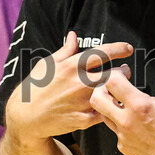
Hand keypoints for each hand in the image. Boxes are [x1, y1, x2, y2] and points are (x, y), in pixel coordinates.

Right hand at [5, 31, 133, 141]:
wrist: (26, 117)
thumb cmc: (35, 87)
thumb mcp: (47, 64)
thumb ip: (65, 50)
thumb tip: (74, 35)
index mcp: (71, 66)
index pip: (101, 53)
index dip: (118, 49)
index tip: (128, 48)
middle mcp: (79, 83)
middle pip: (114, 74)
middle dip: (124, 71)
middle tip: (125, 70)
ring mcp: (82, 102)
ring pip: (111, 94)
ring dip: (118, 89)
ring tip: (118, 87)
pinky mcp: (84, 119)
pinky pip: (104, 113)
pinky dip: (109, 108)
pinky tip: (109, 105)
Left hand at [89, 48, 154, 154]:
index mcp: (140, 106)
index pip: (112, 81)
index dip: (116, 72)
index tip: (125, 72)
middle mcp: (127, 122)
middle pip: (96, 98)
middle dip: (102, 88)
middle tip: (114, 85)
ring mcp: (124, 137)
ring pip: (102, 115)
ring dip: (109, 105)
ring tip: (124, 101)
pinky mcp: (124, 148)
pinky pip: (114, 130)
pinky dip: (119, 122)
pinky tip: (132, 119)